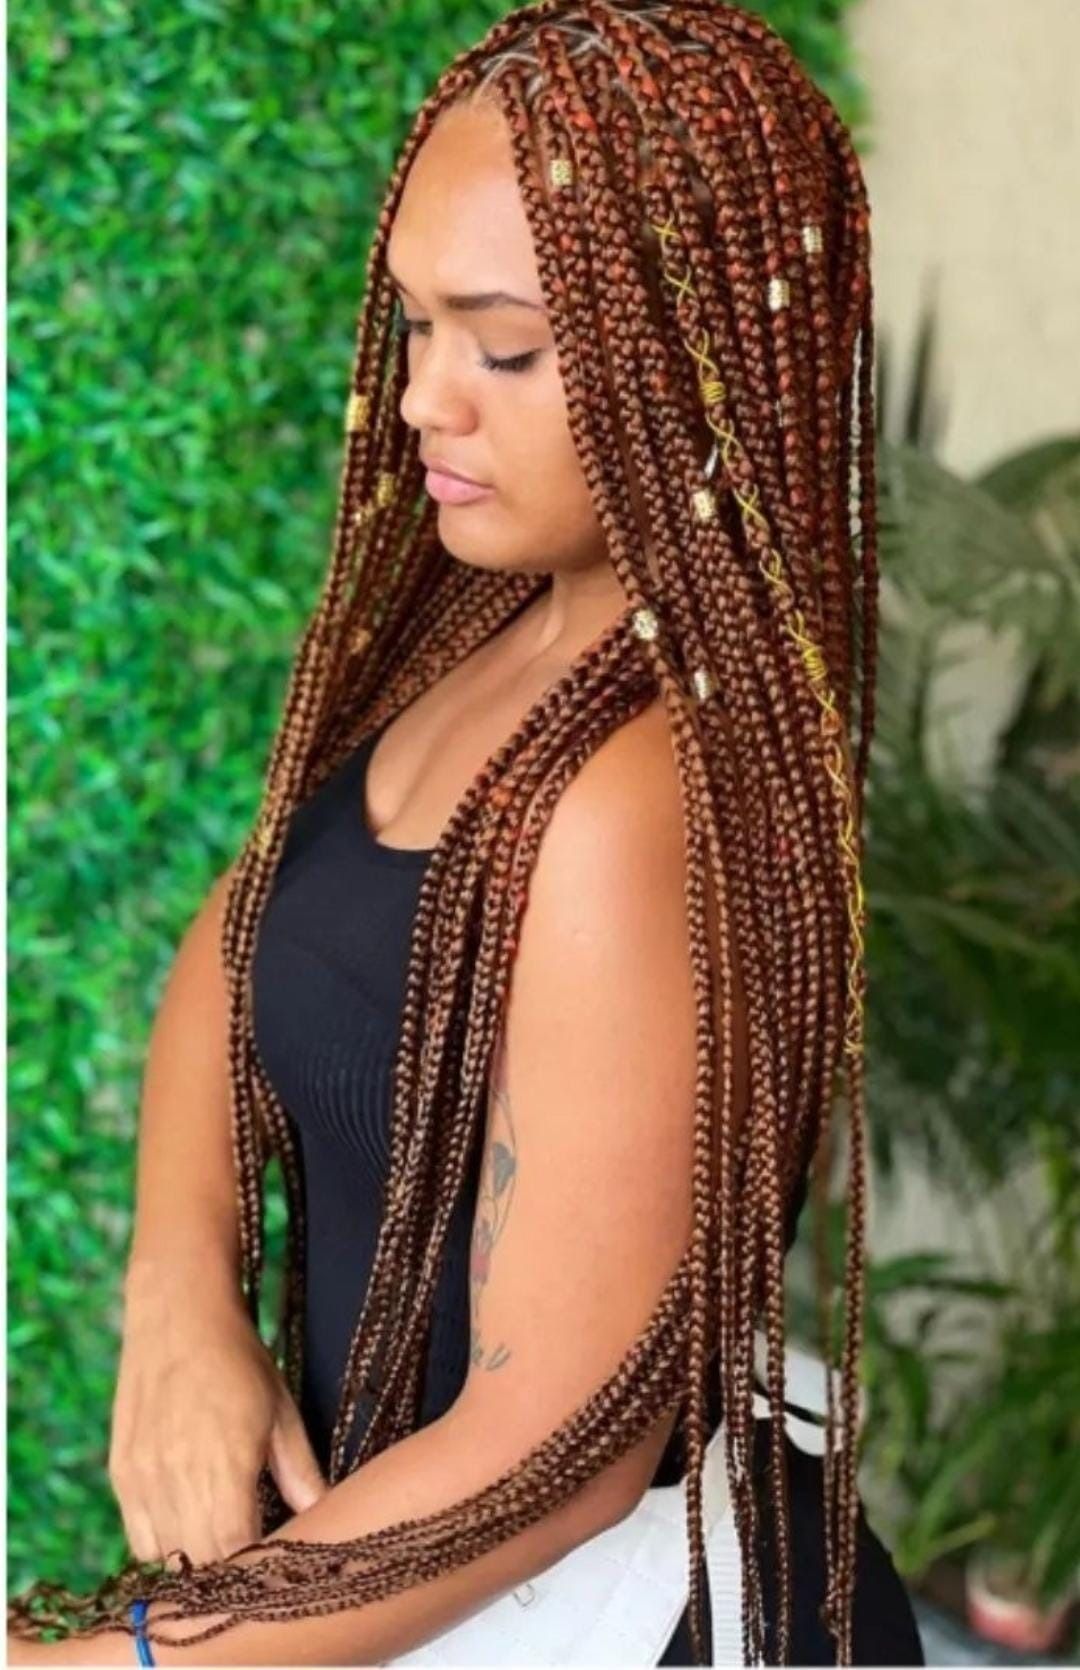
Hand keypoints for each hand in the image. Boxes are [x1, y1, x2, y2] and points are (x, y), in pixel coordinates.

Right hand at [108, 1261, 327, 1569]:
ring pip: (168, 1557)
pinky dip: (163, 1542)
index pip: (238, 1553)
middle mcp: (178, 1478)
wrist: (178, 1314)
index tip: (278, 1557)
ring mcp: (144, 1478)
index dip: (258, 1565)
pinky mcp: (122, 1473)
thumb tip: (324, 1516)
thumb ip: (302, 1473)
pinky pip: (139, 1538)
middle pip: (203, 1563)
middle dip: (231, 1565)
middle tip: (254, 1546)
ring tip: (222, 1532)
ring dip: (196, 1557)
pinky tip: (188, 1517)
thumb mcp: (282, 1412)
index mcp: (226, 1465)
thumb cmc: (240, 1359)